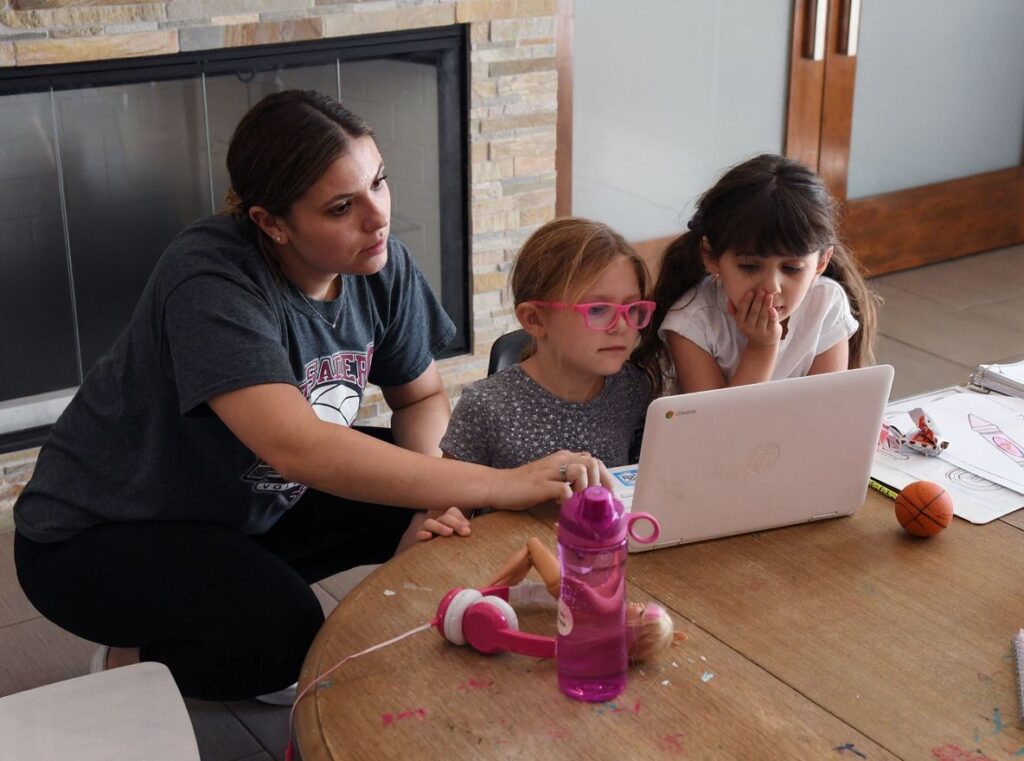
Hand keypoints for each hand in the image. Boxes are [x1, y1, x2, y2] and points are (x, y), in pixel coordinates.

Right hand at [395, 507, 470, 552]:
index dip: (460, 518)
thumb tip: (468, 527)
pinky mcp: (419, 541)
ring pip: (429, 523)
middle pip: (444, 517)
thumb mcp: (461, 539)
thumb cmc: (454, 550)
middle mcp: (437, 523)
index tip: (468, 529)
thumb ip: (465, 532)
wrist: (438, 565)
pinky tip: (429, 536)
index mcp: (448, 521)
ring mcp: (426, 530)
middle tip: (466, 532)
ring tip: (450, 533)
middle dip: (456, 523)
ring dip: (440, 527)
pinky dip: (423, 534)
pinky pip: (419, 534)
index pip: (452, 512)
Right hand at [490, 450, 610, 510]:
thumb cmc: (524, 485)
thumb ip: (566, 474)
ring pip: (580, 470)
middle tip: (596, 502)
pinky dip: (569, 499)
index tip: (608, 496)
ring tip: (580, 503)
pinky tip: (564, 507)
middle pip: (592, 463)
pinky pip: (564, 489)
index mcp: (562, 457)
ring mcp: (550, 471)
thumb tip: (586, 479)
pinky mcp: (541, 484)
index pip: (594, 460)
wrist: (498, 485)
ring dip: (585, 489)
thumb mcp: (550, 475)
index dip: (605, 478)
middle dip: (600, 483)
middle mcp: (559, 460)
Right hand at [727, 289, 780, 347]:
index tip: (751, 291)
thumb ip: (734, 312)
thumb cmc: (752, 328)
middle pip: (754, 312)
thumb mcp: (741, 322)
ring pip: (763, 315)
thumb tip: (728, 301)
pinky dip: (772, 315)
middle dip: (758, 300)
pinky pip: (772, 322)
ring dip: (766, 304)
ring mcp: (761, 330)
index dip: (746, 301)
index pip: (743, 310)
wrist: (762, 345)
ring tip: (769, 295)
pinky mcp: (771, 332)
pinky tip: (773, 308)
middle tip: (762, 290)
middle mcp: (750, 327)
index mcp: (741, 323)